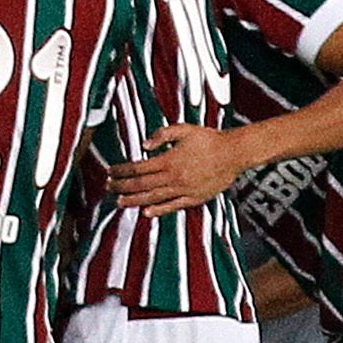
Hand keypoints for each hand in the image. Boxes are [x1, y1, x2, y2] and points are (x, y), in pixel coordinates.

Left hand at [108, 124, 251, 216]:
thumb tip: (144, 144)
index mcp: (169, 160)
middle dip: (122, 186)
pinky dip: (159, 210)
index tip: (111, 171)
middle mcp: (174, 176)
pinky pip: (173, 206)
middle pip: (142, 184)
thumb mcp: (183, 129)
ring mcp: (184, 189)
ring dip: (135, 200)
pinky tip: (147, 213)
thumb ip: (161, 134)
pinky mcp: (194, 198)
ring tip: (120, 202)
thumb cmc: (210, 140)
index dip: (122, 170)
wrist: (233, 153)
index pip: (138, 167)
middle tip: (109, 188)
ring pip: (153, 197)